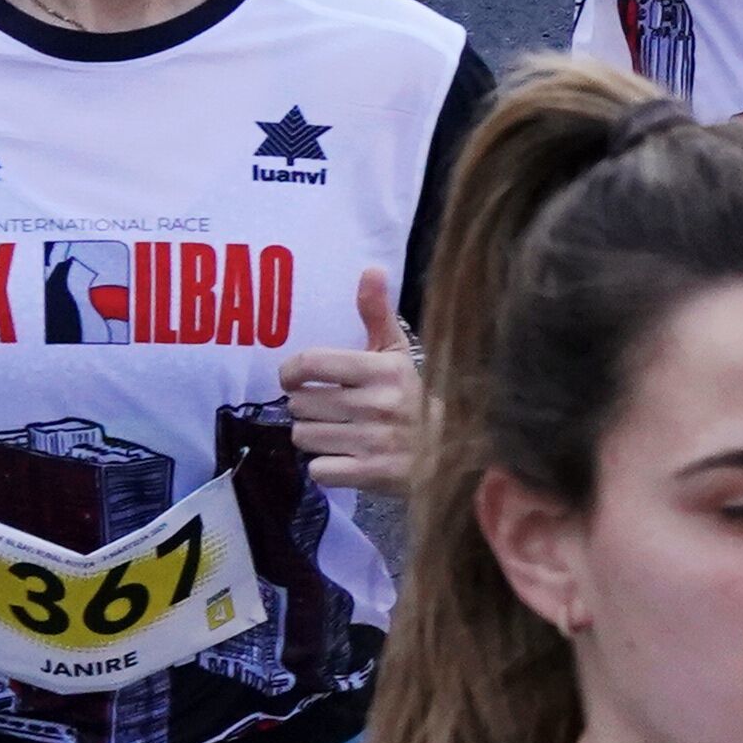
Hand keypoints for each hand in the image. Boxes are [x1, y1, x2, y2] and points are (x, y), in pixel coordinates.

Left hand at [281, 271, 421, 499]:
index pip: (309, 364)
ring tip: (337, 433)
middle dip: (308, 408)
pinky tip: (345, 458)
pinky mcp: (370, 474)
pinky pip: (317, 469)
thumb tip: (370, 268)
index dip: (291, 372)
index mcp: (383, 370)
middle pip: (300, 404)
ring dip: (314, 436)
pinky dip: (325, 466)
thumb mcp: (396, 353)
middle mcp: (378, 404)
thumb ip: (376, 314)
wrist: (451, 451)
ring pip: (304, 436)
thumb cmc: (411, 396)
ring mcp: (374, 442)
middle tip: (330, 409)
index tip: (297, 380)